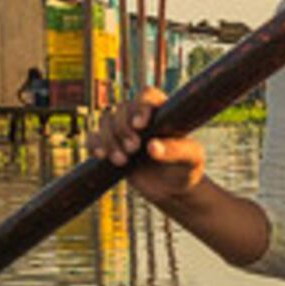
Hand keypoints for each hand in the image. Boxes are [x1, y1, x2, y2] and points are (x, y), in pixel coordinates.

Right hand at [92, 88, 201, 202]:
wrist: (172, 190)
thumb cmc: (186, 169)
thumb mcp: (190, 160)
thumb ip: (176, 151)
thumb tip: (153, 147)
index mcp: (162, 112)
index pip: (147, 96)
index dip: (140, 106)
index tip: (140, 125)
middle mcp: (141, 117)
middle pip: (122, 108)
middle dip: (123, 129)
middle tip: (133, 149)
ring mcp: (124, 131)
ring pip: (106, 121)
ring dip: (109, 139)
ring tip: (122, 161)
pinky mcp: (112, 145)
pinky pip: (94, 137)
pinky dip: (94, 144)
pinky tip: (100, 156)